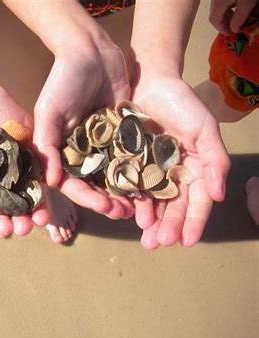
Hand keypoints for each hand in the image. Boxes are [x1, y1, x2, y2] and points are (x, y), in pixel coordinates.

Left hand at [0, 81, 50, 237]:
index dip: (39, 206)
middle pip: (13, 204)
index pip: (33, 190)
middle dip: (19, 219)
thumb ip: (33, 146)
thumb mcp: (18, 121)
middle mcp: (3, 175)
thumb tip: (51, 177)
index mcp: (21, 163)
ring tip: (3, 230)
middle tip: (21, 230)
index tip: (42, 218)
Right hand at [33, 34, 133, 219]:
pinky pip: (127, 157)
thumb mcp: (49, 110)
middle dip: (107, 201)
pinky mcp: (119, 135)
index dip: (85, 197)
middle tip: (124, 213)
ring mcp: (100, 145)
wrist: (91, 52)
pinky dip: (136, 171)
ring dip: (123, 192)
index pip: (70, 182)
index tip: (103, 206)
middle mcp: (78, 152)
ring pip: (111, 176)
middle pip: (92, 185)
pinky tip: (149, 184)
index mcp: (58, 150)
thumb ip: (47, 143)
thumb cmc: (62, 80)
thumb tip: (50, 181)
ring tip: (138, 207)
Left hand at [131, 74, 230, 248]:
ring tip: (146, 238)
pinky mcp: (128, 164)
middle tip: (159, 244)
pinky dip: (131, 201)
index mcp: (195, 168)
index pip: (197, 201)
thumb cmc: (182, 103)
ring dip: (150, 221)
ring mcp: (150, 170)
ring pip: (152, 202)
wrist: (148, 82)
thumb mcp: (204, 128)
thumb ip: (215, 159)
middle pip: (173, 206)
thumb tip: (219, 195)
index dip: (194, 222)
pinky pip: (130, 187)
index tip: (188, 242)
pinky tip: (129, 214)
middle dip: (169, 227)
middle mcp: (173, 174)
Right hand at [209, 0, 257, 33]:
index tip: (231, 34)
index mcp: (218, 4)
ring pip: (219, 7)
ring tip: (237, 17)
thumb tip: (234, 30)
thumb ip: (239, 17)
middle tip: (234, 27)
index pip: (215, 20)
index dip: (222, 29)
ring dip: (227, 14)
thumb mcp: (247, 2)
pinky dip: (229, 5)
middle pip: (215, 14)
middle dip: (225, 22)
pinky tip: (238, 4)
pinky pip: (223, 1)